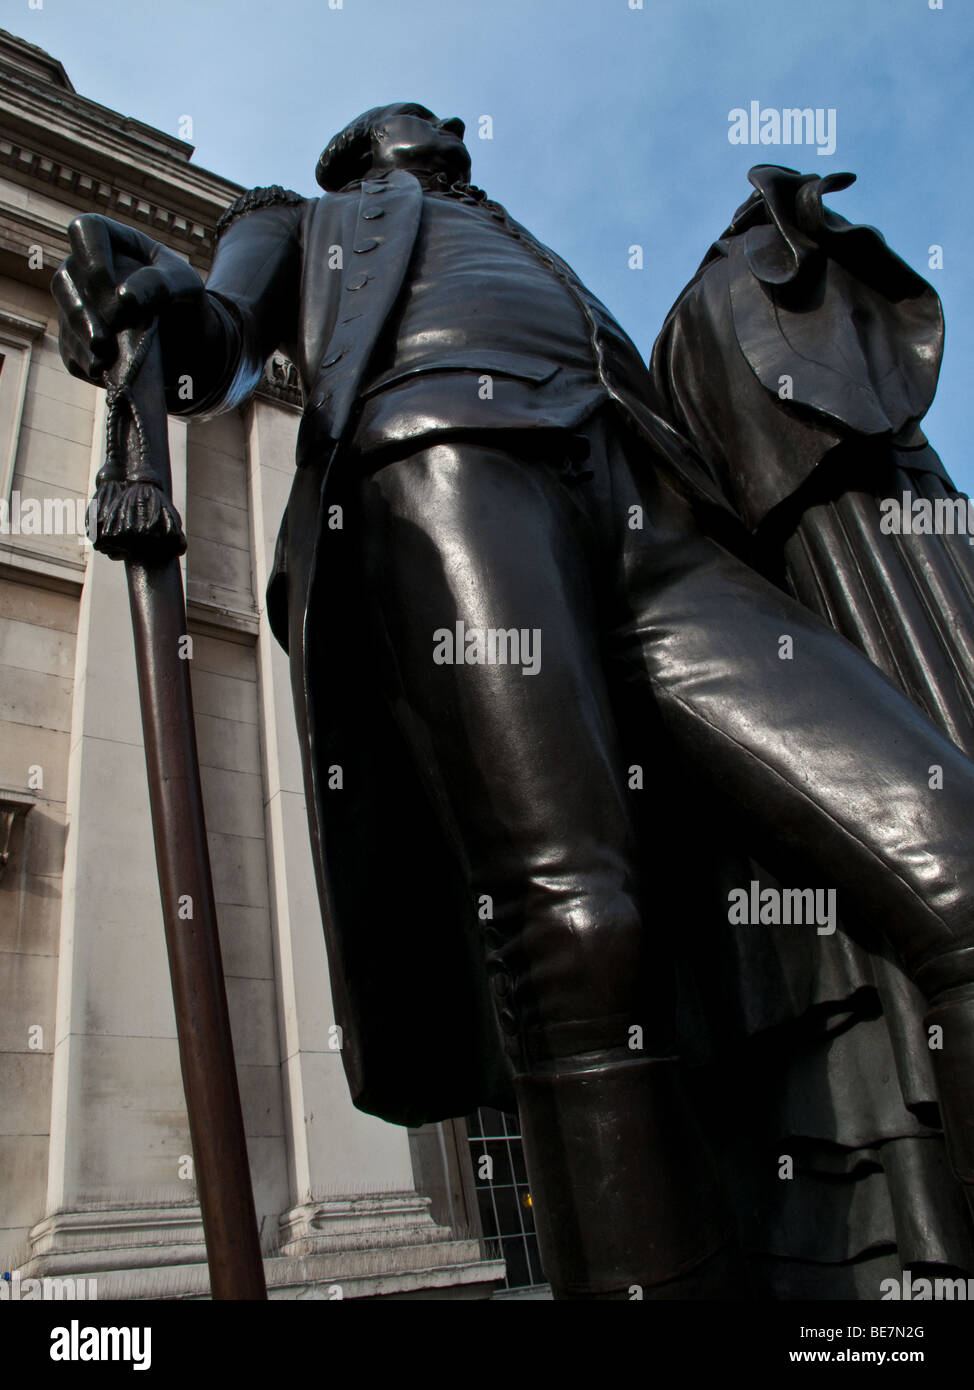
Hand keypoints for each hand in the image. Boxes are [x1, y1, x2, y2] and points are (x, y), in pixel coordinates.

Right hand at [52, 215, 206, 385]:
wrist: (188, 344)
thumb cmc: (185, 303)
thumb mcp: (186, 286)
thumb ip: (161, 283)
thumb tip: (124, 298)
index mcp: (112, 242)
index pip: (86, 230)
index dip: (94, 258)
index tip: (117, 291)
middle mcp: (86, 270)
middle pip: (65, 279)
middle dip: (85, 311)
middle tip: (107, 337)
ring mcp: (78, 306)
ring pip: (65, 317)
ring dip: (83, 338)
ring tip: (105, 356)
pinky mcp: (78, 342)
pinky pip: (71, 352)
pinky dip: (86, 362)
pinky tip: (104, 371)